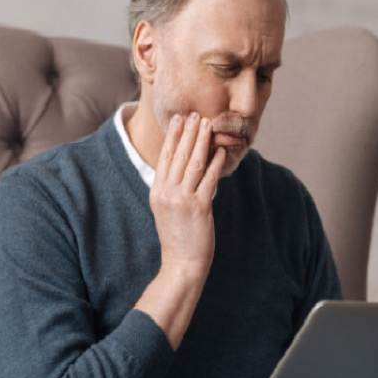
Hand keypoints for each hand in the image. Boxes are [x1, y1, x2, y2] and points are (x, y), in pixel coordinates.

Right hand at [149, 111, 225, 275]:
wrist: (181, 263)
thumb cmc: (177, 237)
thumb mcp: (166, 209)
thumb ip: (171, 188)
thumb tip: (183, 167)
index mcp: (157, 191)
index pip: (165, 157)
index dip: (173, 136)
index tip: (179, 119)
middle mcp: (167, 193)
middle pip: (179, 155)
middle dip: (188, 132)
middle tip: (195, 114)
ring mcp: (183, 199)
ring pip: (194, 163)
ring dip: (202, 141)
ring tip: (208, 125)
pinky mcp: (199, 207)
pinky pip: (209, 179)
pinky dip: (215, 163)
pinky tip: (220, 151)